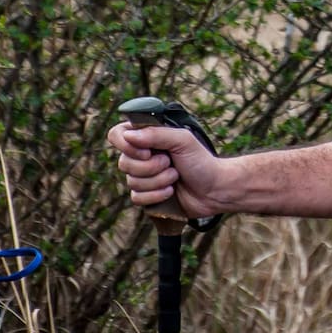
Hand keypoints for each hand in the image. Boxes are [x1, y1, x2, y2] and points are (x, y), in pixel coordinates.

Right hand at [107, 121, 223, 219]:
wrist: (214, 190)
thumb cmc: (202, 161)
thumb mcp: (183, 140)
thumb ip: (156, 134)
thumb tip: (128, 135)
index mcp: (148, 138)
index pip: (117, 134)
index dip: (126, 145)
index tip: (147, 151)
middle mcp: (141, 156)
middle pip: (123, 163)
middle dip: (151, 167)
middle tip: (170, 163)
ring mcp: (143, 177)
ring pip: (131, 182)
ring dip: (158, 181)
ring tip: (175, 177)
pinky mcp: (146, 196)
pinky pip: (136, 198)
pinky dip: (156, 195)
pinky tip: (171, 192)